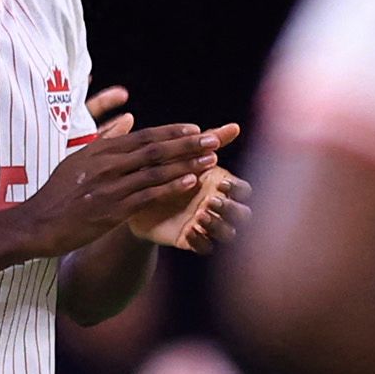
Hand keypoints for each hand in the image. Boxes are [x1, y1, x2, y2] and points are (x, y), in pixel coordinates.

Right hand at [20, 118, 223, 254]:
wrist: (38, 223)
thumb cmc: (59, 193)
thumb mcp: (79, 159)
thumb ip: (106, 139)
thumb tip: (129, 119)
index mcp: (100, 151)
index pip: (143, 137)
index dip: (171, 132)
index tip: (195, 129)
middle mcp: (107, 165)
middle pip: (154, 149)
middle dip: (187, 144)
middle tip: (214, 139)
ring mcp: (110, 187)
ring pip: (155, 171)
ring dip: (186, 164)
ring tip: (210, 159)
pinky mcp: (112, 210)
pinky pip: (147, 196)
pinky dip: (170, 187)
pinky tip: (190, 182)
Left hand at [133, 133, 247, 250]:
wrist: (130, 194)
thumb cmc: (160, 169)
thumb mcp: (181, 154)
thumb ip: (208, 141)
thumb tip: (235, 126)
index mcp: (218, 185)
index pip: (244, 190)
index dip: (237, 189)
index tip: (220, 183)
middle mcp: (217, 206)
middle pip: (244, 214)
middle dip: (231, 209)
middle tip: (210, 201)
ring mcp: (205, 224)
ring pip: (229, 233)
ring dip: (219, 225)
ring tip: (200, 215)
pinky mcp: (190, 239)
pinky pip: (206, 247)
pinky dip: (201, 240)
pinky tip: (189, 231)